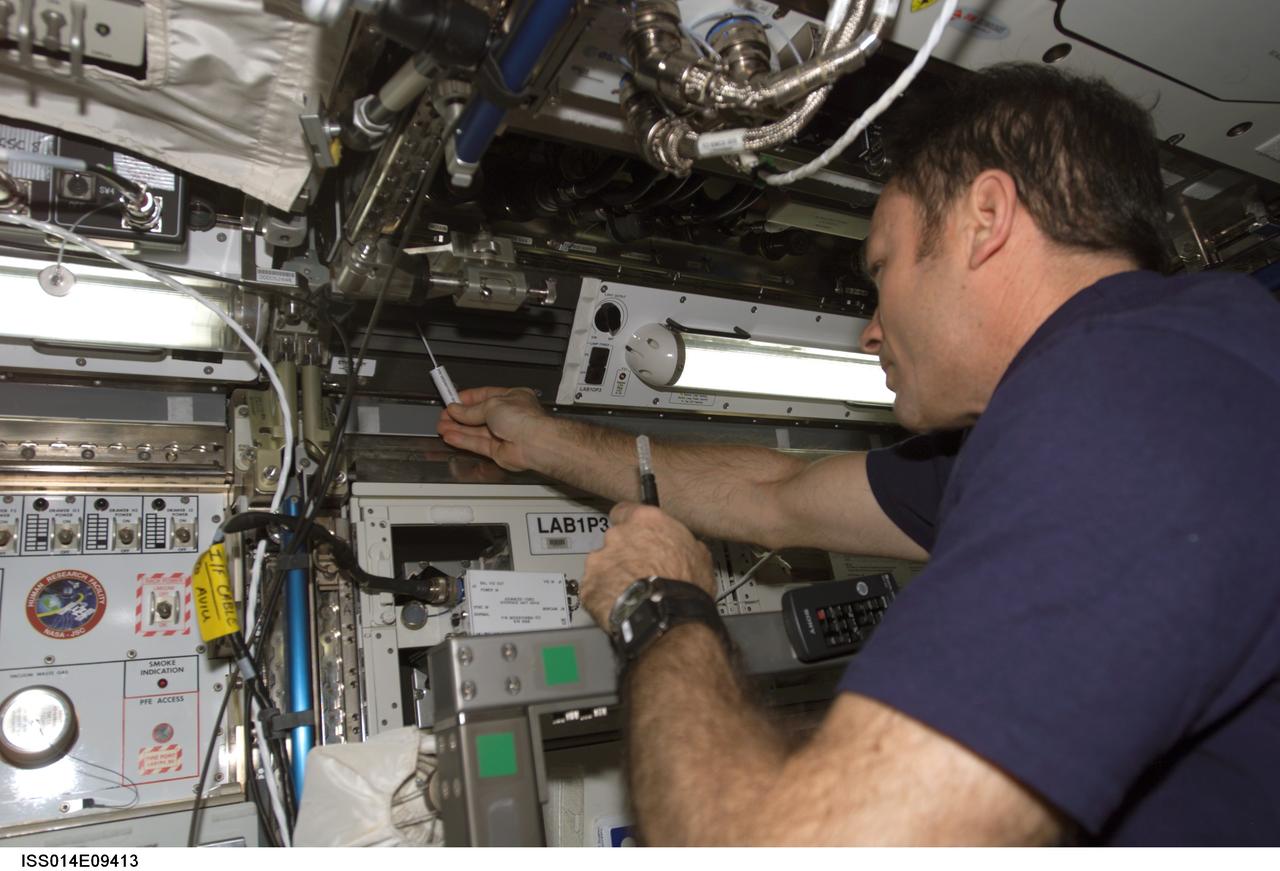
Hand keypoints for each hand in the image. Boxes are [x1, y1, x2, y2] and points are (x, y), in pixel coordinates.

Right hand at [436, 386, 545, 471]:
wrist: (534, 443)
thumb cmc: (524, 419)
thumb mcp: (491, 404)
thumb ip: (471, 410)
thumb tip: (456, 409)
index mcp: (511, 398)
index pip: (484, 396)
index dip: (467, 399)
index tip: (451, 400)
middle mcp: (508, 416)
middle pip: (478, 415)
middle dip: (459, 416)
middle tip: (444, 415)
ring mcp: (503, 434)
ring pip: (476, 431)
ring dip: (458, 429)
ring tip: (442, 427)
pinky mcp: (499, 451)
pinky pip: (477, 444)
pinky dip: (463, 440)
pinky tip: (451, 437)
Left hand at [581, 502, 714, 625]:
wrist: (665, 618)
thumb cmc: (684, 587)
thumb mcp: (700, 556)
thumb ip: (684, 542)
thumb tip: (688, 546)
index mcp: (645, 521)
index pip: (625, 510)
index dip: (630, 524)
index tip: (636, 534)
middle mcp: (618, 535)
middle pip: (614, 539)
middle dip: (623, 553)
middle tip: (640, 570)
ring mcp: (599, 560)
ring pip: (602, 564)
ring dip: (612, 575)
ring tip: (631, 592)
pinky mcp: (588, 586)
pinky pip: (593, 589)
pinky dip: (603, 596)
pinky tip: (620, 605)